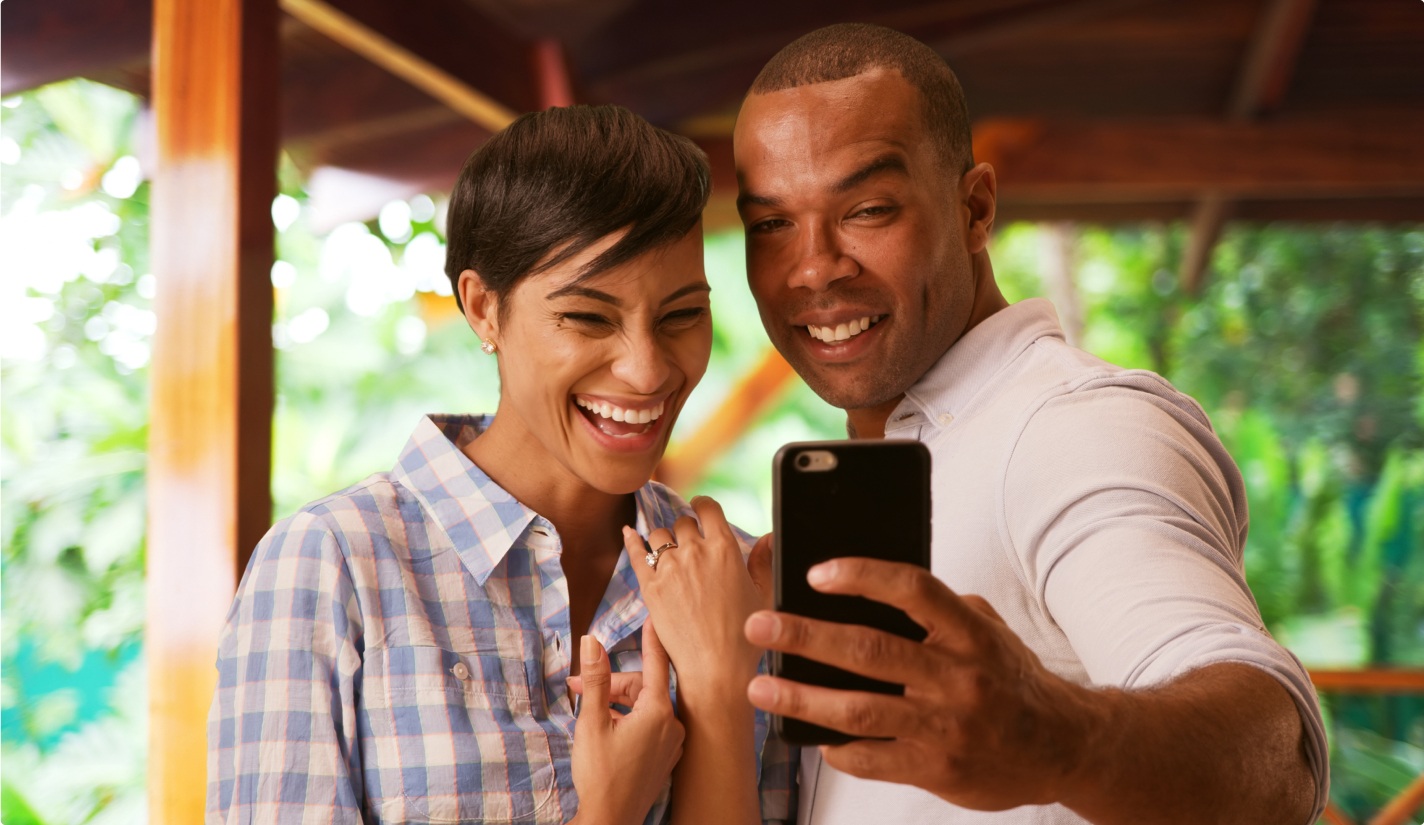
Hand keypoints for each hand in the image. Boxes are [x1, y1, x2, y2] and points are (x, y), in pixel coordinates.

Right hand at [571, 620, 684, 823]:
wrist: (610, 820)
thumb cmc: (600, 774)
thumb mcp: (591, 722)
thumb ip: (595, 679)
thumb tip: (592, 641)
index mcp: (658, 712)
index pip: (657, 663)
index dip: (652, 639)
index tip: (655, 617)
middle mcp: (673, 725)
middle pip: (643, 688)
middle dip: (611, 685)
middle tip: (577, 689)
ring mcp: (673, 743)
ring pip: (646, 707)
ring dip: (618, 703)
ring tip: (589, 713)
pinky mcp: (668, 757)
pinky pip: (652, 726)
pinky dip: (630, 719)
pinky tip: (608, 728)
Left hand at [623, 496, 771, 692]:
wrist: (716, 668)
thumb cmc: (745, 636)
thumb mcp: (763, 595)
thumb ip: (763, 561)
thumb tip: (769, 536)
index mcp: (725, 548)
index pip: (708, 508)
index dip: (703, 506)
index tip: (700, 510)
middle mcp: (695, 551)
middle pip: (683, 523)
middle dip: (686, 530)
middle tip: (689, 546)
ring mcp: (670, 568)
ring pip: (659, 536)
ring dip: (665, 540)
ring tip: (669, 553)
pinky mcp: (651, 587)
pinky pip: (637, 554)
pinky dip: (632, 540)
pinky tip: (629, 533)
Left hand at [742, 557, 1100, 811]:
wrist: (1060, 745)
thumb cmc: (1007, 676)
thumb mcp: (985, 628)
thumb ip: (935, 610)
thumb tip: (861, 586)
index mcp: (970, 632)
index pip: (913, 590)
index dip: (864, 577)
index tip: (817, 572)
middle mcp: (958, 677)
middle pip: (871, 651)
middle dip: (806, 638)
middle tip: (759, 627)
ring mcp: (947, 726)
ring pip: (861, 711)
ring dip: (803, 700)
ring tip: (761, 690)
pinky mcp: (938, 769)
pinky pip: (874, 760)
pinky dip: (838, 748)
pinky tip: (812, 736)